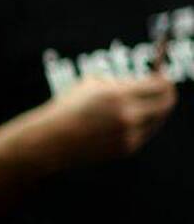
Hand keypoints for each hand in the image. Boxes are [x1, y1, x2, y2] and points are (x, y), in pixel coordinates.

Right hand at [43, 73, 176, 165]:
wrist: (54, 138)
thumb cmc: (68, 107)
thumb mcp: (90, 84)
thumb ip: (118, 83)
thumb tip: (140, 83)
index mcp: (118, 94)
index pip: (158, 85)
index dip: (164, 79)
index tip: (164, 75)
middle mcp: (129, 115)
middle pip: (166, 103)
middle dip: (168, 94)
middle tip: (167, 88)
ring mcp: (131, 134)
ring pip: (157, 119)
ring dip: (155, 109)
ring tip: (147, 101)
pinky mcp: (129, 147)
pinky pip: (145, 131)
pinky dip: (142, 123)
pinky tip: (132, 117)